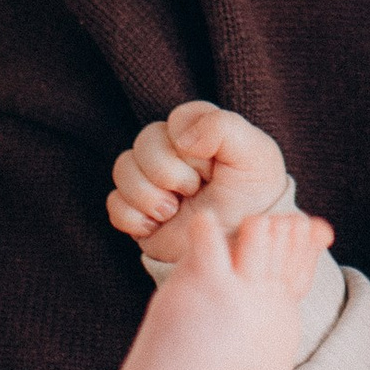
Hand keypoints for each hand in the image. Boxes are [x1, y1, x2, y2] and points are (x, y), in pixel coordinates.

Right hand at [107, 100, 320, 254]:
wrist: (239, 250)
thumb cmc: (252, 198)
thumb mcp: (255, 156)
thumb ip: (225, 128)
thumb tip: (181, 138)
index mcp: (202, 130)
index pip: (177, 119)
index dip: (192, 145)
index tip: (212, 166)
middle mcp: (173, 151)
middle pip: (145, 142)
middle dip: (168, 172)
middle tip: (193, 191)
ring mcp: (152, 180)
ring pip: (123, 169)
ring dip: (148, 195)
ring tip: (173, 211)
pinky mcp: (138, 210)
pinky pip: (114, 204)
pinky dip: (133, 218)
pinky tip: (157, 226)